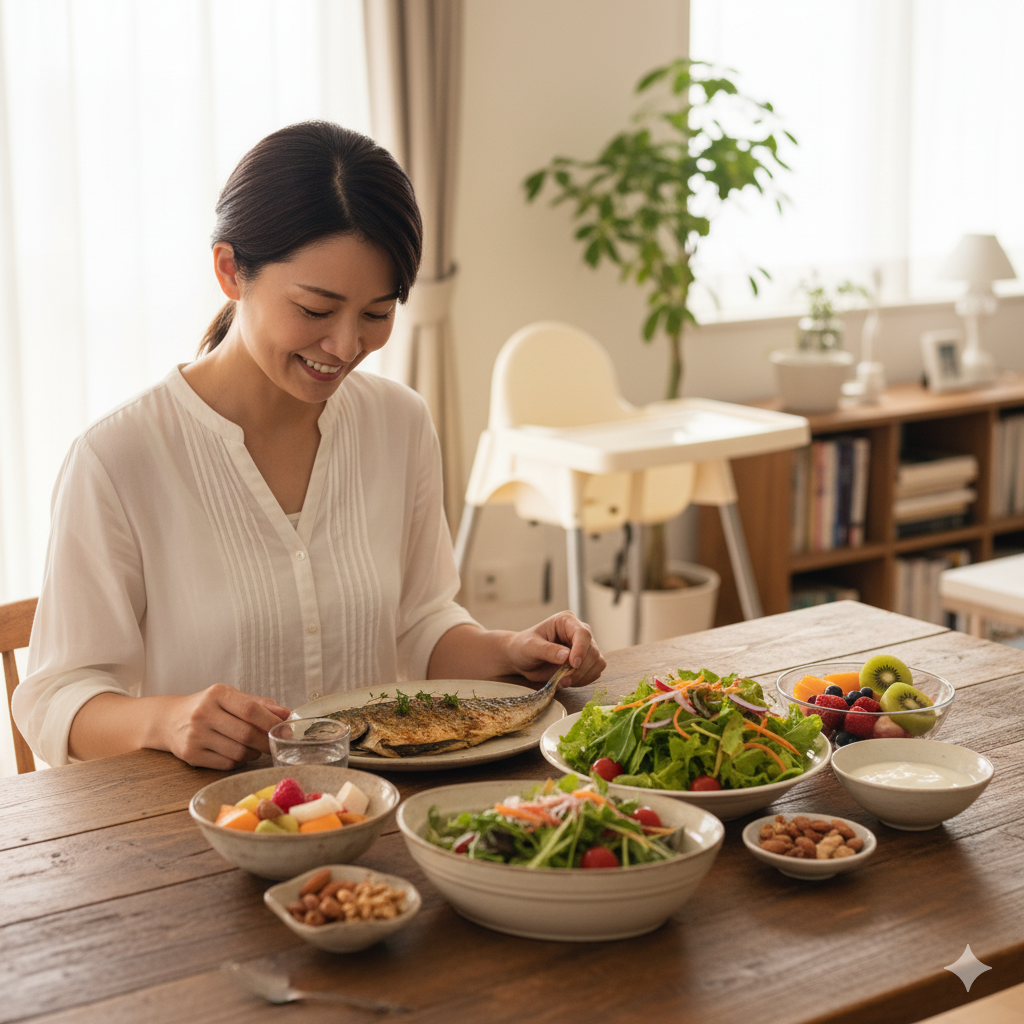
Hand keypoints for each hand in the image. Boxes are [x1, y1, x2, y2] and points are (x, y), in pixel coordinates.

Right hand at [158, 684, 289, 769]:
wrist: (169, 720)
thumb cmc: (208, 707)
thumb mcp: (230, 698)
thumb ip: (259, 705)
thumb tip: (286, 714)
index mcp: (217, 694)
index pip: (250, 709)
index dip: (271, 722)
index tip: (285, 729)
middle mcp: (203, 713)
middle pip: (246, 734)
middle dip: (266, 741)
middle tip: (275, 743)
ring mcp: (195, 736)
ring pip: (238, 752)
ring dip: (253, 753)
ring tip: (254, 747)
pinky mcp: (190, 755)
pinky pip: (226, 764)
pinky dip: (238, 761)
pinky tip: (237, 753)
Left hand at [505, 611, 605, 687]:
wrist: (522, 658)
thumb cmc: (524, 647)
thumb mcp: (530, 647)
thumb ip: (547, 650)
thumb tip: (566, 656)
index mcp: (566, 621)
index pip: (583, 633)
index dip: (581, 650)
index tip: (573, 664)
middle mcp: (579, 632)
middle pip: (593, 650)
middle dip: (580, 668)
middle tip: (563, 679)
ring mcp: (584, 647)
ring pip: (597, 662)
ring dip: (583, 676)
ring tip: (563, 680)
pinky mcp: (586, 661)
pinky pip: (594, 672)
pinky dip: (583, 680)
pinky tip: (567, 681)